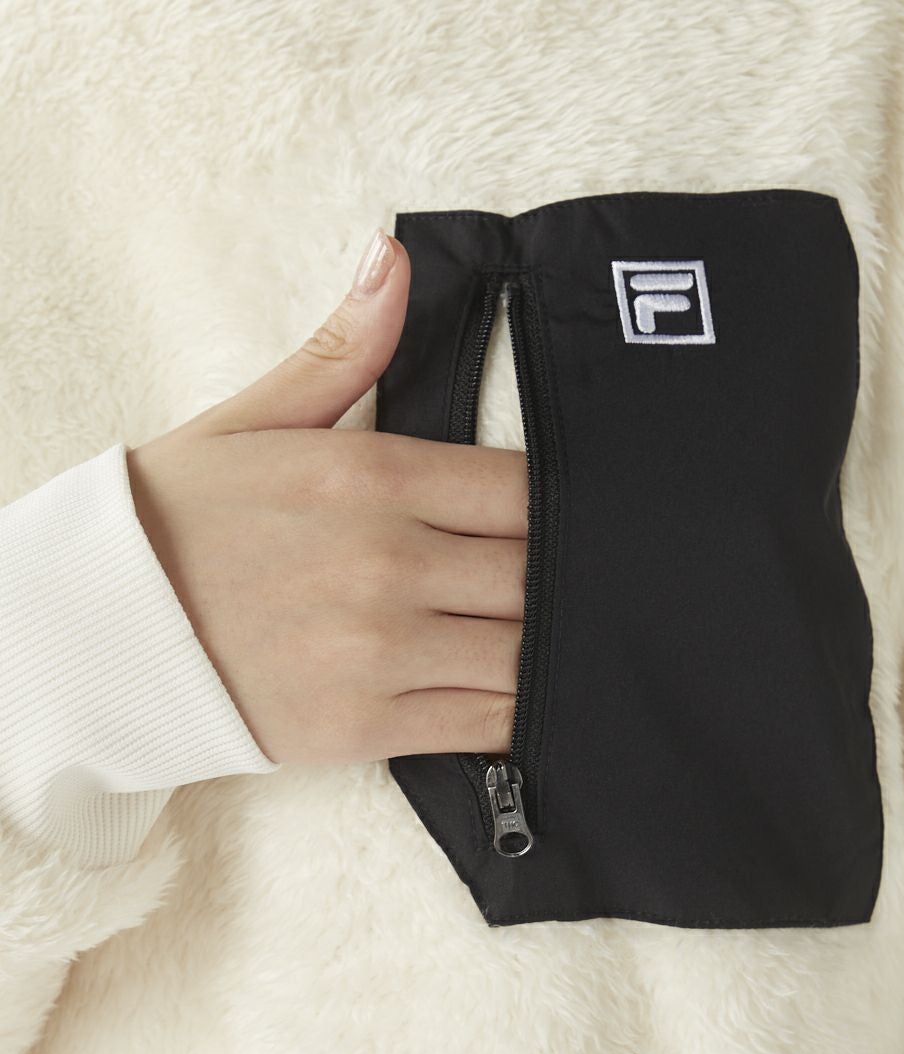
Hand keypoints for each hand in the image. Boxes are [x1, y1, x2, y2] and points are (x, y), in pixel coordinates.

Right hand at [125, 229, 526, 764]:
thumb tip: (395, 256)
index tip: (572, 516)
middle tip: (583, 578)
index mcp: (369, 477)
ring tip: (566, 636)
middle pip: (538, 571)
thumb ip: (343, 348)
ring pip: (526, 650)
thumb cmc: (179, 522)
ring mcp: (380, 651)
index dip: (563, 505)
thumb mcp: (253, 421)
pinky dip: (522, 711)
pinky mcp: (367, 726)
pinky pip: (486, 722)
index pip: (522, 489)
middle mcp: (387, 563)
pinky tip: (533, 693)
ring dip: (555, 645)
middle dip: (566, 576)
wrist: (99, 633)